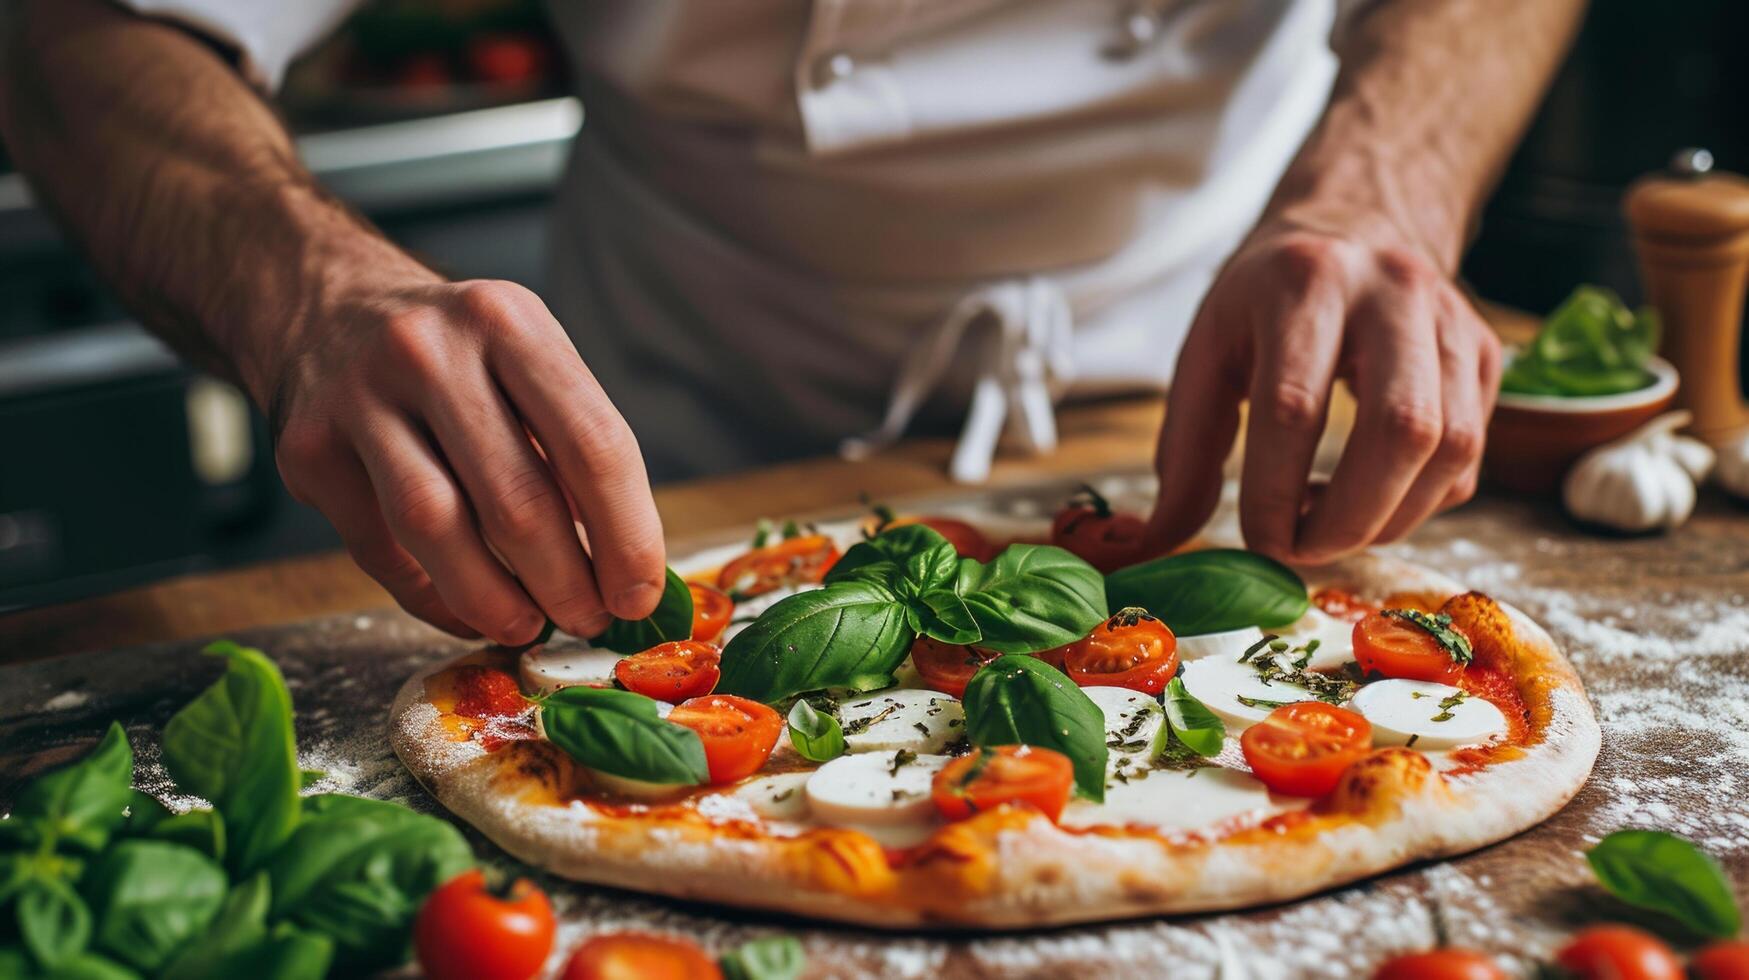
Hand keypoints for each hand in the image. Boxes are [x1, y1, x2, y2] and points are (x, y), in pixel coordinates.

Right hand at [259, 277, 665, 644]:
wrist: (326, 304)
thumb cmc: (457, 352)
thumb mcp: (527, 359)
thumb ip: (571, 446)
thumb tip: (622, 566)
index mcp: (508, 321)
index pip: (592, 445)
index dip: (626, 536)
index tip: (638, 594)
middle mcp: (428, 350)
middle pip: (517, 498)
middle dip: (566, 582)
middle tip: (590, 620)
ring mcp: (357, 397)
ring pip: (435, 529)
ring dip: (495, 599)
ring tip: (531, 626)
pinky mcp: (308, 449)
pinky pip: (381, 550)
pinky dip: (435, 597)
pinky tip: (471, 610)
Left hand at [1146, 222, 1501, 563]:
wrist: (1356, 218)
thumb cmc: (1269, 297)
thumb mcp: (1207, 351)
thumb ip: (1184, 452)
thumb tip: (1158, 544)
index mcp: (1304, 282)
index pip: (1293, 407)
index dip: (1274, 495)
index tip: (1256, 543)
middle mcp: (1393, 291)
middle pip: (1400, 429)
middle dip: (1349, 519)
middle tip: (1301, 551)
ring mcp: (1452, 320)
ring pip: (1451, 447)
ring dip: (1390, 518)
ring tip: (1331, 526)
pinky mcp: (1485, 354)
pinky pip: (1469, 454)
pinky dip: (1419, 501)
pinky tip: (1369, 496)